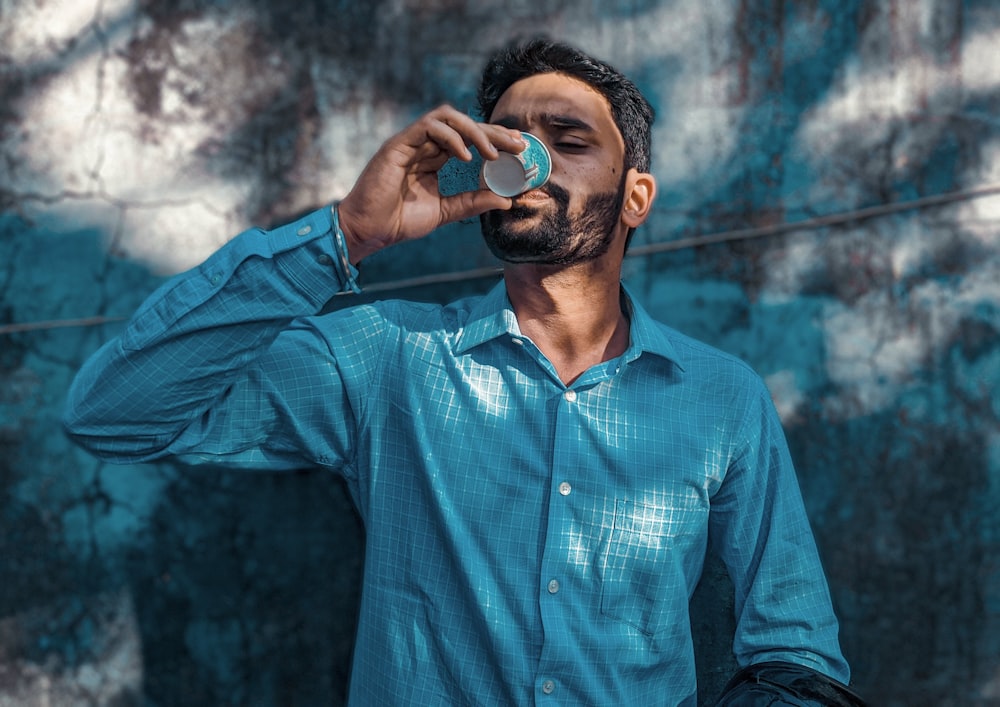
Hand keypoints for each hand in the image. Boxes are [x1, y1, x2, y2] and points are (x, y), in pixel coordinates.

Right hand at [336, 105, 525, 262]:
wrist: (370, 230)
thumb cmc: (400, 221)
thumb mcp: (446, 212)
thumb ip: (472, 202)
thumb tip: (506, 200)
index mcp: (434, 158)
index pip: (468, 139)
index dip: (494, 139)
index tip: (518, 148)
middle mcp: (424, 145)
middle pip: (464, 125)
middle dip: (493, 132)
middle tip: (517, 145)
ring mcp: (411, 142)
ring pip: (448, 118)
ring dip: (475, 131)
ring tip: (492, 153)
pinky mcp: (399, 144)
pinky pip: (429, 126)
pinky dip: (451, 137)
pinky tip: (466, 156)